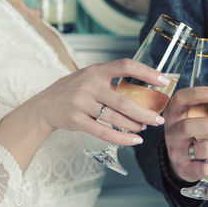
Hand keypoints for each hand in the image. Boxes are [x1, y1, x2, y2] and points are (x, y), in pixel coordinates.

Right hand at [29, 59, 167, 145]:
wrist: (44, 106)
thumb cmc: (73, 91)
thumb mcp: (89, 78)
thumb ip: (111, 82)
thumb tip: (144, 90)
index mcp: (96, 71)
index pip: (125, 66)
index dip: (146, 72)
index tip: (163, 80)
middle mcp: (89, 84)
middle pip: (124, 101)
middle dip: (145, 112)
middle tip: (158, 119)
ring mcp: (81, 103)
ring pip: (115, 118)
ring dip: (134, 125)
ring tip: (144, 128)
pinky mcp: (76, 120)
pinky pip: (103, 132)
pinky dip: (122, 138)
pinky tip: (134, 140)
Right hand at [163, 84, 207, 181]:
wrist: (182, 160)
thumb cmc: (198, 131)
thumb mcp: (207, 115)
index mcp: (176, 113)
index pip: (180, 99)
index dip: (197, 94)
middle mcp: (172, 131)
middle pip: (188, 126)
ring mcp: (176, 151)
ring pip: (201, 149)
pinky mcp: (183, 169)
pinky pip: (204, 169)